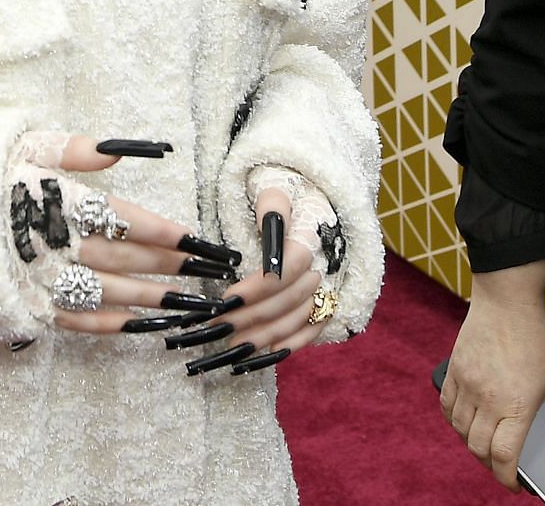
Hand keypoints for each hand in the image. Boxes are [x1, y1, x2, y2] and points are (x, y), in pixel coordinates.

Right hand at [27, 135, 242, 337]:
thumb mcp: (22, 146)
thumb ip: (72, 148)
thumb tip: (118, 150)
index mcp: (52, 199)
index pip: (118, 217)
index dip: (159, 229)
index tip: (192, 238)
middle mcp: (49, 242)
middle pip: (120, 256)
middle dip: (166, 263)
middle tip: (203, 270)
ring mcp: (38, 278)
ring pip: (105, 292)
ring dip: (148, 297)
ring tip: (185, 302)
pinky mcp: (26, 304)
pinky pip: (74, 320)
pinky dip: (108, 325)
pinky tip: (139, 324)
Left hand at [182, 188, 327, 372]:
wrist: (311, 203)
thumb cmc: (286, 194)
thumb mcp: (275, 188)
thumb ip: (273, 206)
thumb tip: (268, 224)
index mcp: (311, 238)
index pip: (288, 268)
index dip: (258, 287)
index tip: (227, 298)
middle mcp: (324, 267)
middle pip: (288, 300)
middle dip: (251, 317)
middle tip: (217, 328)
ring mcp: (327, 290)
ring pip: (297, 321)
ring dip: (264, 338)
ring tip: (230, 347)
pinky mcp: (325, 306)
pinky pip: (310, 333)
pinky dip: (286, 347)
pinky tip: (259, 357)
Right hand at [442, 263, 544, 490]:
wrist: (505, 301)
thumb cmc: (537, 336)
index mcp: (517, 405)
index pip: (504, 456)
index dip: (507, 478)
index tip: (515, 485)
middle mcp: (487, 398)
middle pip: (478, 448)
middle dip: (489, 465)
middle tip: (500, 467)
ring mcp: (466, 383)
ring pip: (460, 429)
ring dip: (471, 443)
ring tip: (483, 445)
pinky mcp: (454, 369)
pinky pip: (447, 405)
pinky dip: (454, 420)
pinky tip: (464, 421)